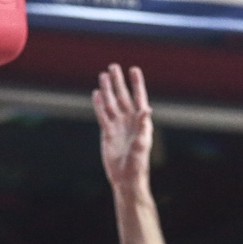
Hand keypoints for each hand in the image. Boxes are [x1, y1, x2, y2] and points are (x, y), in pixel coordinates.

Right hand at [92, 63, 153, 191]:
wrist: (126, 177)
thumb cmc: (139, 162)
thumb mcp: (143, 143)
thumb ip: (144, 125)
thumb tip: (146, 109)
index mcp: (141, 121)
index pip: (138, 97)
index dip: (136, 83)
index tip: (134, 69)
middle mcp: (129, 120)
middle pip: (123, 96)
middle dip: (118, 82)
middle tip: (113, 66)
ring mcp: (118, 125)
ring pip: (111, 103)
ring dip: (107, 90)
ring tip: (102, 75)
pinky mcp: (107, 132)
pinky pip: (102, 115)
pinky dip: (99, 104)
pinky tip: (96, 94)